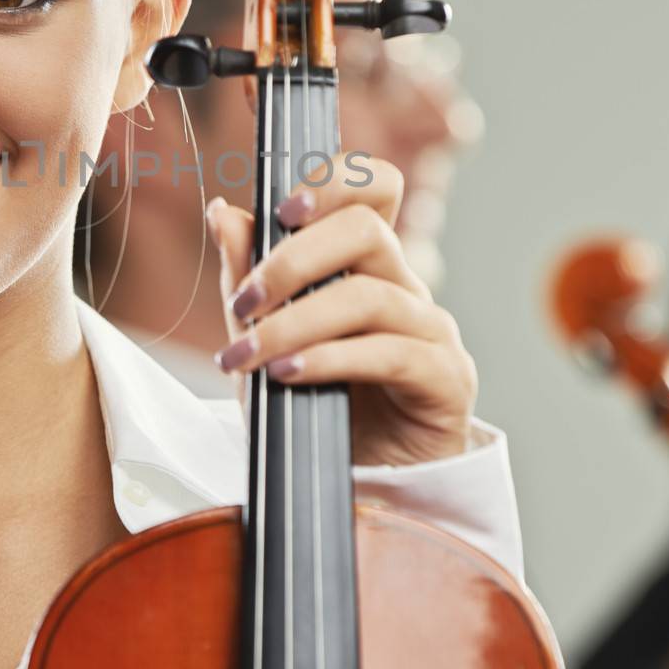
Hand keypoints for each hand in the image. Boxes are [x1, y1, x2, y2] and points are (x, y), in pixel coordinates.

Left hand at [205, 153, 475, 466]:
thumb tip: (222, 211)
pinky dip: (330, 360)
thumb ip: (246, 276)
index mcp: (366, 263)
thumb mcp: (261, 338)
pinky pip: (390, 353)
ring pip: (369, 296)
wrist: (353, 486)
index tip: (280, 210)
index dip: (334, 182)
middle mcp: (404, 285)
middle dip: (295, 258)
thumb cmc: (311, 405)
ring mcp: (431, 329)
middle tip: (245, 300)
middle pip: (366, 229)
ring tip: (248, 354)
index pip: (373, 189)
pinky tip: (288, 376)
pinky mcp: (446, 378)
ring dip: (295, 323)